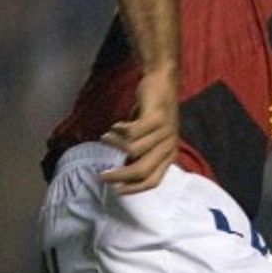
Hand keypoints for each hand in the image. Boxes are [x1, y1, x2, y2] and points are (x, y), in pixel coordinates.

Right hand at [101, 67, 179, 193]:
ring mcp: (164, 132)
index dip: (133, 189)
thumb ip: (139, 155)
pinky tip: (116, 126)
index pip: (153, 181)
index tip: (116, 190)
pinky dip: (119, 131)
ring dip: (114, 146)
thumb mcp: (149, 139)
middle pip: (142, 171)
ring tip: (106, 138)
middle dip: (119, 176)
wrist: (163, 83)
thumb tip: (122, 171)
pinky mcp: (157, 118)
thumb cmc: (152, 113)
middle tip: (102, 175)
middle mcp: (169, 146)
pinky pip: (131, 132)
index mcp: (169, 155)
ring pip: (133, 151)